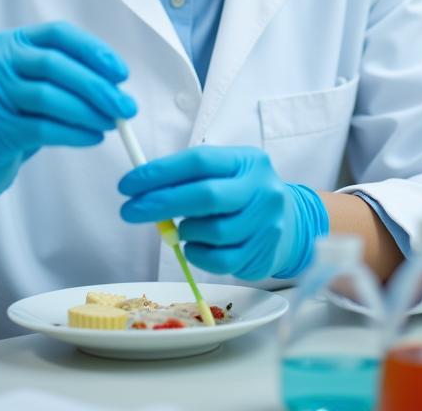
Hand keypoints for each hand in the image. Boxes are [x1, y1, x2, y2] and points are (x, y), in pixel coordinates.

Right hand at [0, 22, 136, 216]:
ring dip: (88, 112)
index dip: (93, 50)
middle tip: (126, 107)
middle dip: (96, 86)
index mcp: (11, 41)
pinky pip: (40, 128)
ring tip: (112, 124)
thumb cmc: (16, 113)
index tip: (121, 73)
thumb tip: (117, 85)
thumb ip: (69, 75)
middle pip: (54, 64)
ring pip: (47, 97)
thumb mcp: (36, 82)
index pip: (58, 34)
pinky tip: (92, 137)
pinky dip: (73, 133)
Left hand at [118, 146, 327, 278]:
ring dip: (185, 231)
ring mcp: (266, 224)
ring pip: (212, 232)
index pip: (199, 161)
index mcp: (247, 160)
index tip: (128, 184)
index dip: (160, 172)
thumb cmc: (243, 194)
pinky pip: (219, 261)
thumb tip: (142, 190)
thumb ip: (189, 178)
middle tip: (129, 211)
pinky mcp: (263, 254)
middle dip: (161, 203)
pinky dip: (197, 254)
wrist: (292, 223)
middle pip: (205, 196)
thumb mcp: (225, 172)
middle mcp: (261, 189)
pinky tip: (195, 245)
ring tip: (182, 227)